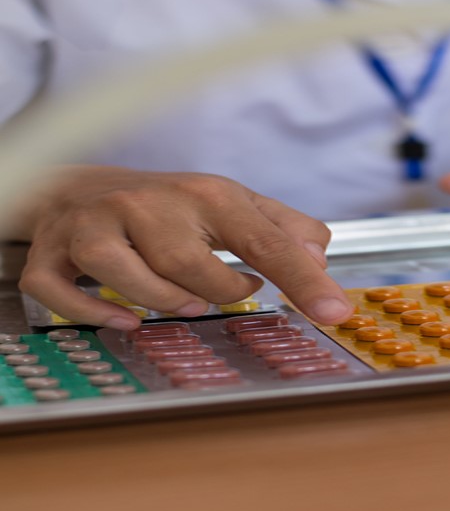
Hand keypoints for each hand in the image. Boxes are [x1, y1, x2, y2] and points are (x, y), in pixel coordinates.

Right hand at [13, 166, 353, 329]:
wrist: (86, 188)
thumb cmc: (175, 206)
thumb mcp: (238, 206)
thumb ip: (286, 231)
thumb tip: (323, 258)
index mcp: (207, 196)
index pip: (264, 241)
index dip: (302, 279)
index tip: (335, 312)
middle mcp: (147, 204)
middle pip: (188, 266)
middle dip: (217, 294)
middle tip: (231, 292)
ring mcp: (94, 227)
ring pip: (125, 276)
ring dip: (162, 304)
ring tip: (185, 303)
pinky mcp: (54, 252)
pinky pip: (61, 291)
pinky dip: (92, 314)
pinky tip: (125, 322)